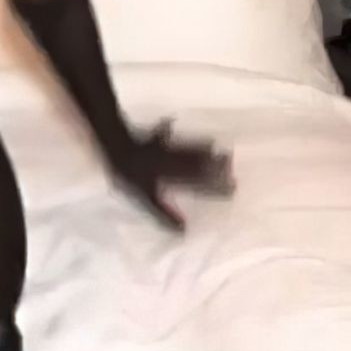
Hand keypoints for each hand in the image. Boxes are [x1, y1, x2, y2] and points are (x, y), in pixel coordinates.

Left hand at [116, 120, 234, 230]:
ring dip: (201, 147)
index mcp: (174, 176)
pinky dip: (169, 128)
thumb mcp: (147, 199)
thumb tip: (184, 231)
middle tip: (230, 163)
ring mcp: (163, 148)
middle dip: (214, 164)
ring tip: (215, 144)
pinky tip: (172, 120)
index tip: (232, 189)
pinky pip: (164, 132)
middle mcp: (173, 161)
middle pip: (197, 163)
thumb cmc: (131, 175)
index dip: (216, 187)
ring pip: (187, 147)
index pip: (200, 184)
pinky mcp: (152, 140)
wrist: (118, 146)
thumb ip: (165, 214)